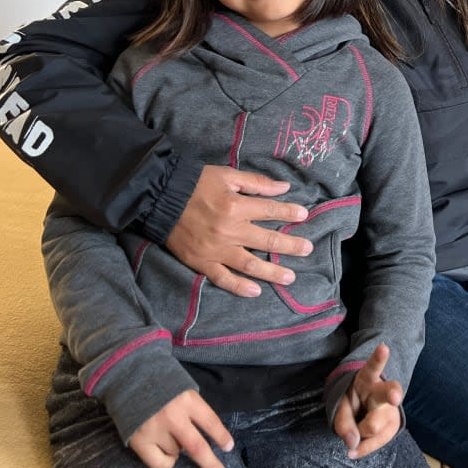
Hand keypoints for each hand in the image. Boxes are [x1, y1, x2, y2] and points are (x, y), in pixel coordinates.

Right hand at [128, 390, 233, 467]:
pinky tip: (166, 455)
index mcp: (187, 399)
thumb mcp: (183, 388)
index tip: (229, 447)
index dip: (221, 436)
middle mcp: (173, 416)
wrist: (128, 376)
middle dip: (211, 464)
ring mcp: (155, 430)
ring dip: (179, 449)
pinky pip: (159, 463)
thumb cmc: (161, 381)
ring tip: (170, 434)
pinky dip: (167, 462)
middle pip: (197, 447)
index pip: (210, 422)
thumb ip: (193, 410)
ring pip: (177, 452)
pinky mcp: (140, 441)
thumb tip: (202, 437)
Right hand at [166, 165, 311, 297]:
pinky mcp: (201, 263)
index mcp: (235, 206)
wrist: (160, 198)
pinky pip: (223, 279)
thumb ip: (256, 183)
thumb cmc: (196, 183)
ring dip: (273, 272)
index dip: (289, 213)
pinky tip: (256, 291)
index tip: (304, 216)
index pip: (270, 211)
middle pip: (267, 241)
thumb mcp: (227, 175)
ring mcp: (216, 250)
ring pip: (250, 265)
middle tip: (308, 249)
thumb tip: (284, 187)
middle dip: (290, 246)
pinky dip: (240, 287)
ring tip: (290, 278)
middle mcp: (229, 230)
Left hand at [333, 344, 403, 459]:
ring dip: (361, 435)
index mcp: (367, 379)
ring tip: (354, 433)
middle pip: (388, 392)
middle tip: (394, 397)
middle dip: (393, 393)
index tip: (384, 347)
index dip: (379, 358)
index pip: (373, 366)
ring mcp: (391, 410)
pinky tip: (357, 448)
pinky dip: (364, 447)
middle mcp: (383, 392)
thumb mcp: (341, 405)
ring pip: (375, 427)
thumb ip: (343, 422)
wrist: (366, 409)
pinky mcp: (394, 426)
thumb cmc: (352, 400)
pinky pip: (376, 443)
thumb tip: (353, 443)